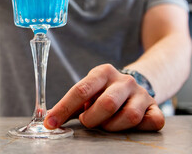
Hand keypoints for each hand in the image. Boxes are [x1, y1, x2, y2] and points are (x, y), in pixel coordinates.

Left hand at [44, 64, 164, 131]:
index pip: (81, 90)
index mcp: (102, 72)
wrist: (133, 87)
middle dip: (92, 119)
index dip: (64, 109)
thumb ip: (69, 106)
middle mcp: (124, 80)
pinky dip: (138, 129)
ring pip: (129, 116)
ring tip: (106, 124)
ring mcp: (141, 93)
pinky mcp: (155, 107)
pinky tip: (128, 126)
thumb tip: (47, 119)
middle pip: (107, 104)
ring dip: (112, 126)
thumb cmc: (103, 93)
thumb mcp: (87, 94)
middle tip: (88, 122)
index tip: (50, 123)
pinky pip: (152, 122)